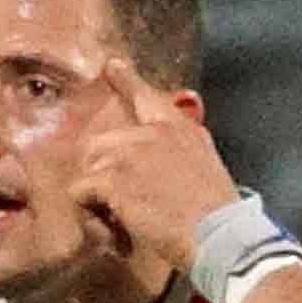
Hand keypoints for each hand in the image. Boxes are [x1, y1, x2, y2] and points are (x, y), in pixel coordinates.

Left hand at [72, 67, 240, 270]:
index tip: (112, 66)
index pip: (147, 97)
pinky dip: (92, 214)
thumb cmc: (218, 213)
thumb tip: (166, 160)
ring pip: (88, 167)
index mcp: (178, 128)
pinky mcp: (113, 178)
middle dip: (101, 173)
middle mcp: (151, 133)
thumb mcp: (208, 166)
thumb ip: (183, 151)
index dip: (127, 81)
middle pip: (101, 142)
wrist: (220, 235)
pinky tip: (115, 229)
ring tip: (119, 220)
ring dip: (97, 197)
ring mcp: (129, 152)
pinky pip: (82, 191)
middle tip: (117, 203)